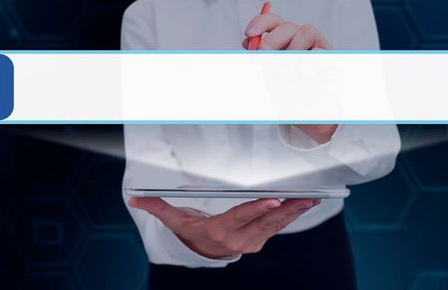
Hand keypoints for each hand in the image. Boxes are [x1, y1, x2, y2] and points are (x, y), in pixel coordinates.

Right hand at [128, 197, 319, 258]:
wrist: (203, 251)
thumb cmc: (191, 230)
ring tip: (311, 198)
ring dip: (294, 212)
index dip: (257, 209)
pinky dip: (292, 215)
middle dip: (286, 210)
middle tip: (304, 197)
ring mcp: (251, 243)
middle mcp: (237, 240)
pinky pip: (278, 228)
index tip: (272, 200)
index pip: (240, 218)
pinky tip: (305, 203)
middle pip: (264, 222)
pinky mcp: (260, 241)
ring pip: (276, 226)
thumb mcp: (175, 221)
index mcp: (219, 232)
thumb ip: (158, 207)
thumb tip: (136, 198)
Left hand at [242, 14, 337, 141]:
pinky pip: (320, 52)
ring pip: (306, 32)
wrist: (308, 115)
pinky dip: (307, 66)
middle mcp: (304, 39)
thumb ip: (260, 58)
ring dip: (291, 53)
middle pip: (288, 25)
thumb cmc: (288, 93)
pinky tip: (304, 80)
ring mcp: (320, 47)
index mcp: (286, 40)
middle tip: (263, 56)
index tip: (249, 33)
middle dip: (272, 40)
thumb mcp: (268, 75)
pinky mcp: (333, 58)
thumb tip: (247, 42)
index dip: (261, 22)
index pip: (274, 21)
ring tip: (288, 76)